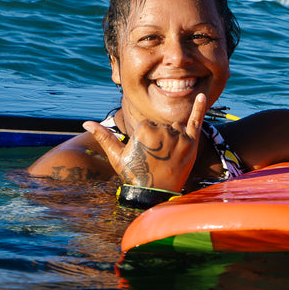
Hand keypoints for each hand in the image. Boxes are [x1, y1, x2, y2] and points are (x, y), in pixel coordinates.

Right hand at [84, 93, 208, 192]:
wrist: (155, 193)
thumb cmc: (134, 174)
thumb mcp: (116, 156)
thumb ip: (104, 136)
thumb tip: (85, 123)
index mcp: (144, 129)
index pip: (148, 125)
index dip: (146, 140)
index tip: (146, 154)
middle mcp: (163, 130)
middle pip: (163, 126)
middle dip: (161, 140)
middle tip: (158, 159)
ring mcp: (179, 137)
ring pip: (177, 128)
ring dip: (174, 138)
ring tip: (168, 157)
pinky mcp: (191, 143)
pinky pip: (196, 121)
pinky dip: (199, 108)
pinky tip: (203, 96)